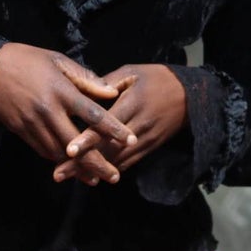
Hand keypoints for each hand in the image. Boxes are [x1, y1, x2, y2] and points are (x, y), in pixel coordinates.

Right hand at [0, 42, 138, 183]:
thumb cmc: (26, 60)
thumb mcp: (58, 61)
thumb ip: (86, 78)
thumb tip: (111, 92)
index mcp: (60, 90)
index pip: (92, 113)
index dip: (113, 129)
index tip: (130, 140)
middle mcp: (48, 111)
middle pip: (77, 143)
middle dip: (97, 162)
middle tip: (114, 176)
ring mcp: (33, 124)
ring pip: (59, 152)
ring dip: (78, 168)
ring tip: (96, 178)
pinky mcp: (21, 132)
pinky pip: (43, 151)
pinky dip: (58, 161)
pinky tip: (71, 168)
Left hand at [50, 63, 187, 183]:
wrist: (192, 97)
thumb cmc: (157, 79)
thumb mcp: (133, 72)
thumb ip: (107, 83)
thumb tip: (82, 92)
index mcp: (133, 104)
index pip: (106, 125)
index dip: (88, 139)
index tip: (69, 150)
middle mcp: (138, 126)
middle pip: (107, 149)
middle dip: (82, 163)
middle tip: (58, 174)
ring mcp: (145, 140)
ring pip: (116, 160)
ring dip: (92, 170)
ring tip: (68, 177)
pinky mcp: (150, 148)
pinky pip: (128, 162)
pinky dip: (109, 169)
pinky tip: (90, 176)